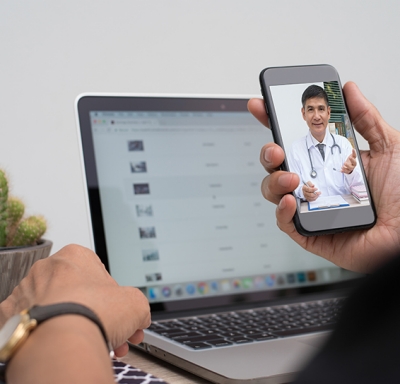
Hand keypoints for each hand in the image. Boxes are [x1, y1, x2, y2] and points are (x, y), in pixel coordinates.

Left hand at [0, 244, 150, 356]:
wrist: (61, 341)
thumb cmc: (93, 312)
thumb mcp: (135, 303)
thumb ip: (137, 304)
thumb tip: (138, 317)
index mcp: (75, 255)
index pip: (99, 274)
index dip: (113, 297)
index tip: (118, 312)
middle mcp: (48, 268)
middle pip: (79, 293)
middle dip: (99, 314)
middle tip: (112, 331)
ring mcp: (27, 290)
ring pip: (58, 308)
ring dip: (78, 324)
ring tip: (95, 342)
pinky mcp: (12, 315)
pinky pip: (35, 322)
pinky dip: (49, 332)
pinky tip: (65, 342)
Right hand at [248, 82, 399, 272]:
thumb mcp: (389, 147)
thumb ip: (366, 118)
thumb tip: (349, 90)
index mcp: (331, 161)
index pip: (296, 141)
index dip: (275, 123)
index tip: (262, 107)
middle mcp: (317, 182)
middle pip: (278, 166)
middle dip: (268, 154)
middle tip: (276, 149)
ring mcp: (312, 207)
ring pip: (275, 192)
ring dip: (274, 181)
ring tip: (292, 178)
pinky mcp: (310, 231)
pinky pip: (285, 222)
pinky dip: (282, 211)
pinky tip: (291, 201)